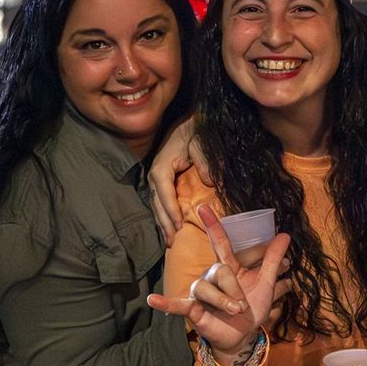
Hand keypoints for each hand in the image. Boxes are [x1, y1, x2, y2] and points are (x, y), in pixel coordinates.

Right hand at [147, 117, 208, 244]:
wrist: (189, 124)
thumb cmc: (195, 134)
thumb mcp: (201, 145)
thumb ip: (205, 163)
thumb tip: (212, 182)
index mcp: (162, 167)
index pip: (164, 192)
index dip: (171, 210)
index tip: (178, 224)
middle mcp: (155, 175)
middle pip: (157, 204)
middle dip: (164, 223)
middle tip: (172, 241)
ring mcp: (156, 179)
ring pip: (156, 206)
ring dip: (162, 223)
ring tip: (169, 241)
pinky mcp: (161, 182)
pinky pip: (160, 202)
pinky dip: (163, 216)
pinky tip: (169, 228)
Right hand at [148, 204, 291, 359]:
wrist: (244, 335)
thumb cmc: (252, 306)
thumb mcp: (266, 283)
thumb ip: (273, 259)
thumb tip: (285, 235)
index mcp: (228, 267)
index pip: (221, 242)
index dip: (213, 225)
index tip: (202, 206)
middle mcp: (211, 276)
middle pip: (220, 270)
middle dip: (235, 288)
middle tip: (243, 304)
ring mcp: (200, 293)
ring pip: (206, 287)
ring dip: (224, 301)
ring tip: (235, 311)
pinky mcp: (193, 310)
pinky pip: (178, 304)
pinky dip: (166, 302)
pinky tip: (152, 300)